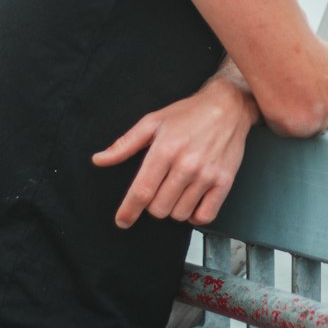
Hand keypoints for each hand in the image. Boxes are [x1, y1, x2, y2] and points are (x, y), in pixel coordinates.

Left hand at [91, 69, 259, 229]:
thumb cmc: (188, 113)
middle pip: (159, 208)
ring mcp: (207, 175)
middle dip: (152, 205)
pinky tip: (191, 202)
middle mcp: (186, 164)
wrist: (228, 106)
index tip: (122, 221)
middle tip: (158, 190)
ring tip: (176, 191)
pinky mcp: (224, 182)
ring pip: (180, 214)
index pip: (142, 191)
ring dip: (173, 209)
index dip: (128, 211)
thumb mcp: (152, 122)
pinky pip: (205, 215)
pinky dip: (194, 216)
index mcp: (165, 150)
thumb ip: (124, 145)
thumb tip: (99, 160)